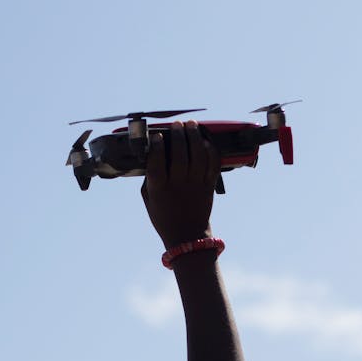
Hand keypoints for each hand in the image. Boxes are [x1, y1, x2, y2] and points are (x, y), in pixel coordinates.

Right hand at [140, 121, 219, 247]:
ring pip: (198, 155)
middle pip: (180, 155)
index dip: (157, 147)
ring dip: (195, 137)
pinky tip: (205, 141)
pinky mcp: (209, 186)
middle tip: (177, 125)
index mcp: (159, 190)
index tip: (157, 136)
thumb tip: (151, 152)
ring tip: (191, 125)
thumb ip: (149, 177)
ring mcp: (196, 185)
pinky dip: (210, 150)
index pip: (157, 164)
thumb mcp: (148, 198)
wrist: (187, 236)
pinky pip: (212, 163)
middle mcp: (178, 186)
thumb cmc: (164, 215)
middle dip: (178, 135)